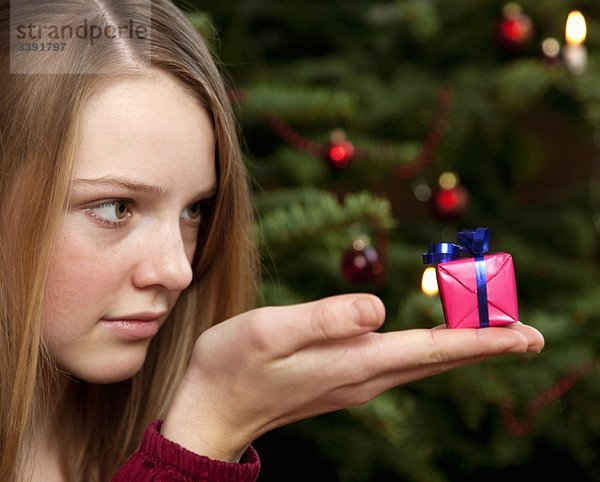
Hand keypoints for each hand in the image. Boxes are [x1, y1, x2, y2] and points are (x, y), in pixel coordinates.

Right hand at [161, 294, 543, 461]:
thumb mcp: (270, 331)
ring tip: (494, 334)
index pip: (433, 348)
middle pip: (439, 360)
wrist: (210, 410)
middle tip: (528, 335)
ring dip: (462, 348)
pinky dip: (431, 350)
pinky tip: (433, 343)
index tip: (526, 335)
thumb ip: (325, 318)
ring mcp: (355, 383)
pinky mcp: (342, 381)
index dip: (481, 339)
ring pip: (424, 363)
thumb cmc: (232, 364)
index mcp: (354, 361)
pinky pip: (402, 363)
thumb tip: (380, 307)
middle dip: (486, 346)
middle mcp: (365, 377)